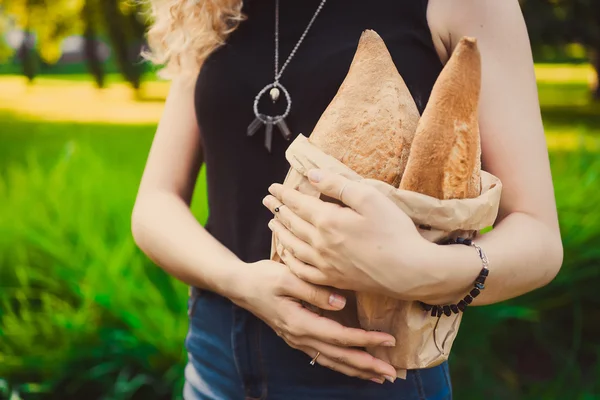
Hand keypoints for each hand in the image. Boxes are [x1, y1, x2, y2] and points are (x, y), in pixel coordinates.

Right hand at [233, 259, 398, 382]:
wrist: (241, 286)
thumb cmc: (264, 277)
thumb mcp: (288, 277)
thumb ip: (314, 291)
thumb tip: (342, 303)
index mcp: (300, 322)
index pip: (339, 336)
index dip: (365, 340)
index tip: (388, 340)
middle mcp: (300, 337)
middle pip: (339, 356)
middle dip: (367, 365)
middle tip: (392, 373)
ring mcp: (298, 340)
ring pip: (331, 361)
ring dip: (356, 370)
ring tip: (379, 376)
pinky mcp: (297, 337)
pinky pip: (324, 356)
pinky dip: (342, 364)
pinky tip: (353, 366)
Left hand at [263, 169, 434, 298]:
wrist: (410, 271)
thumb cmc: (394, 231)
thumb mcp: (369, 198)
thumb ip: (338, 185)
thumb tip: (312, 175)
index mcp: (328, 221)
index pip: (298, 204)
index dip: (284, 194)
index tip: (273, 187)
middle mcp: (320, 243)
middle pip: (292, 224)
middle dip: (278, 210)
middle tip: (267, 201)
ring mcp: (325, 264)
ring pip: (293, 246)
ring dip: (280, 233)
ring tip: (272, 224)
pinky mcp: (333, 280)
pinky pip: (302, 270)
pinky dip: (290, 260)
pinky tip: (287, 255)